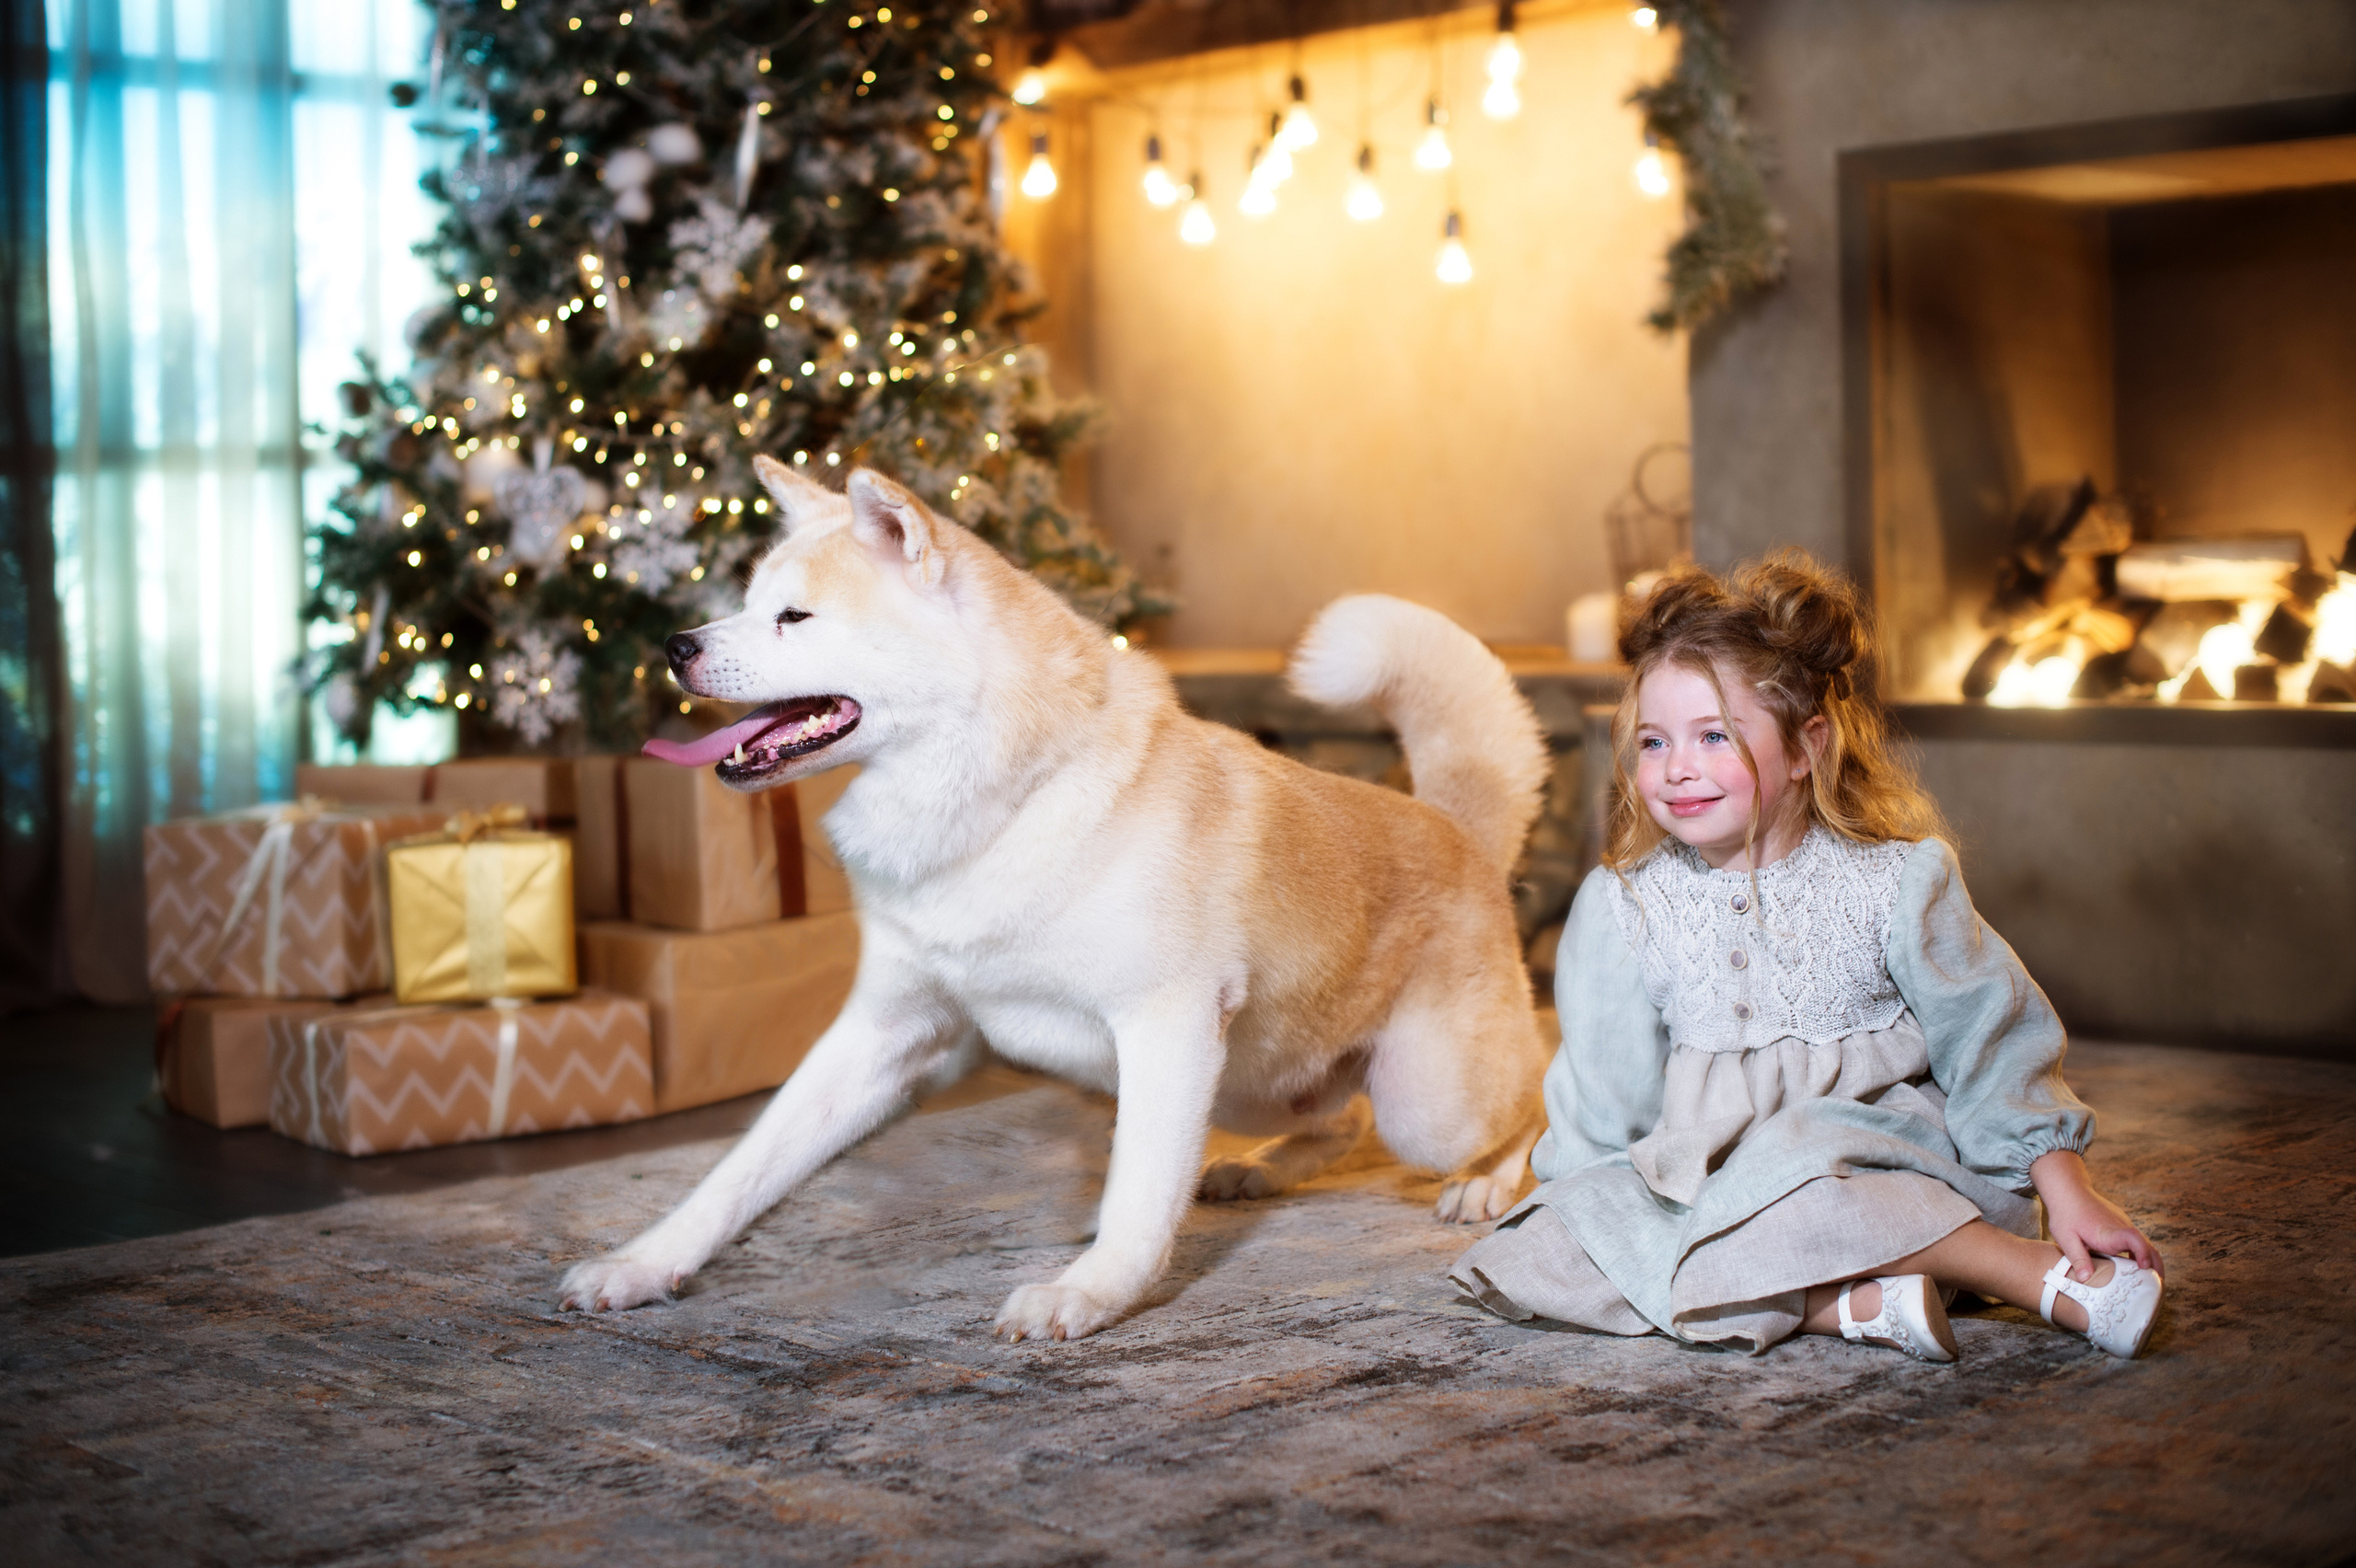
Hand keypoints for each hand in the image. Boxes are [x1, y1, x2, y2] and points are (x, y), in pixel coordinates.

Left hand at [2031, 1149, 2161, 1281]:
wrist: (2068, 1190)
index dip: (2142, 1253)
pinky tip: (2134, 1269)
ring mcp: (2123, 1225)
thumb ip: (2077, 1258)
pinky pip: (2135, 1241)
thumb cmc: (2065, 1213)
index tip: (2144, 1266)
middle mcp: (2121, 1227)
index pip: (2133, 1239)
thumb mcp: (2065, 1238)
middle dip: (2155, 1267)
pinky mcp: (2120, 1225)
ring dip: (2150, 1262)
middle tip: (2156, 1287)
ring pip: (2143, 1244)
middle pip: (2147, 1246)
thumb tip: (2086, 1279)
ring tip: (2150, 1284)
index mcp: (2108, 1232)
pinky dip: (2140, 1255)